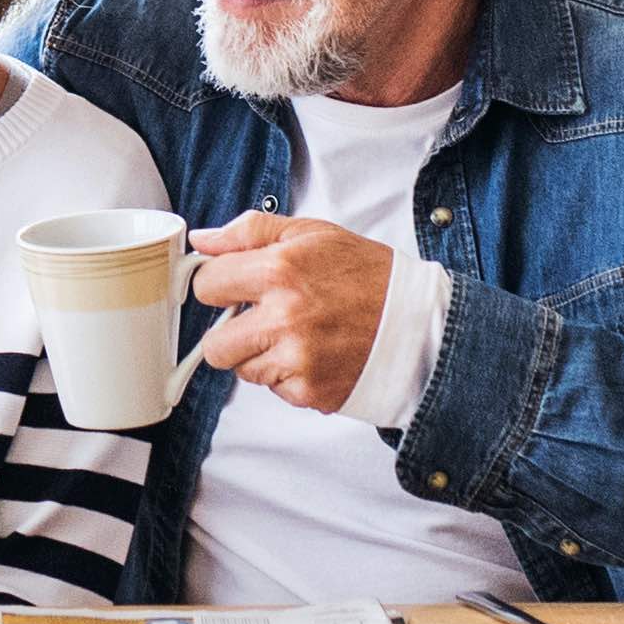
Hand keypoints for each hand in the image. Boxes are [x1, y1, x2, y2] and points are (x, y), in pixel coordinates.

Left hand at [186, 208, 393, 413]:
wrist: (420, 323)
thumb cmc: (368, 276)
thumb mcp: (311, 234)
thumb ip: (250, 232)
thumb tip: (203, 241)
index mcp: (278, 271)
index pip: (205, 287)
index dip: (217, 285)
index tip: (231, 288)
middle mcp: (283, 318)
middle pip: (214, 345)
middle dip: (231, 333)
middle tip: (260, 320)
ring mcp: (296, 360)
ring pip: (243, 370)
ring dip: (261, 356)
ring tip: (297, 335)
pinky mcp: (309, 391)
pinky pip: (275, 389)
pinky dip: (289, 376)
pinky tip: (315, 354)